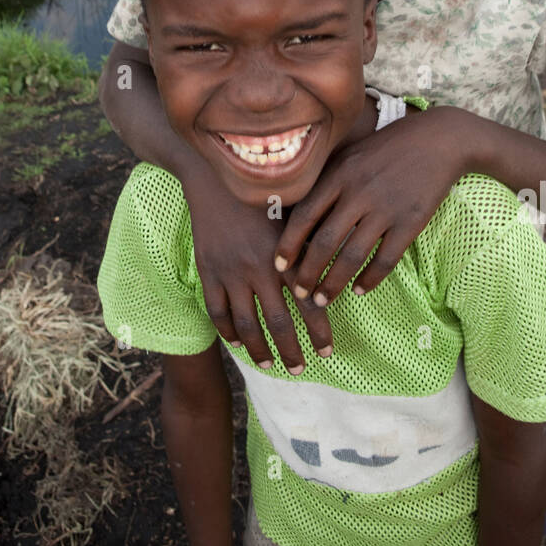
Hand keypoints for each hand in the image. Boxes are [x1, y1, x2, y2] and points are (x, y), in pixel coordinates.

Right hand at [183, 164, 335, 370]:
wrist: (215, 177)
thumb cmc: (263, 193)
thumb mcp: (293, 213)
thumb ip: (311, 244)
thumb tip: (337, 269)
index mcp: (284, 255)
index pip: (307, 304)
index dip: (319, 330)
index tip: (328, 351)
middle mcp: (257, 268)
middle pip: (276, 322)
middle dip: (290, 350)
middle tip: (301, 369)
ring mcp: (229, 272)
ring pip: (245, 324)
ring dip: (259, 349)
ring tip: (270, 365)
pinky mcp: (207, 270)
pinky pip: (217, 311)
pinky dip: (228, 332)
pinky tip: (238, 343)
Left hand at [274, 106, 470, 305]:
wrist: (439, 140)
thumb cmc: (388, 148)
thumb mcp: (351, 155)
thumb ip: (328, 181)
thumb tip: (298, 214)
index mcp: (340, 174)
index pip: (305, 215)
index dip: (288, 244)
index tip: (278, 266)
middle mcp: (359, 192)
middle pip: (325, 241)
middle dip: (308, 273)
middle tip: (299, 294)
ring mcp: (386, 209)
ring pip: (352, 255)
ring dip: (334, 283)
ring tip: (323, 300)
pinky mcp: (411, 222)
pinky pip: (386, 259)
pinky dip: (370, 278)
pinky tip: (360, 290)